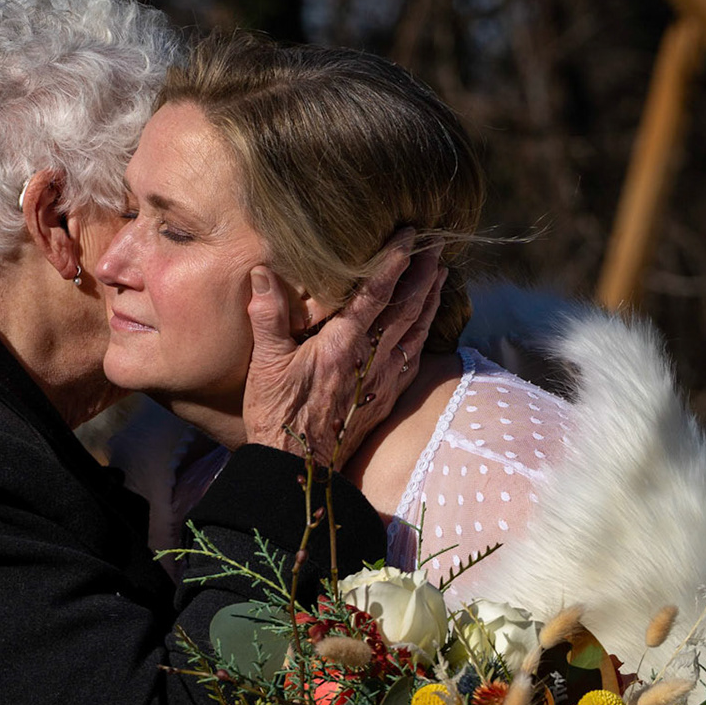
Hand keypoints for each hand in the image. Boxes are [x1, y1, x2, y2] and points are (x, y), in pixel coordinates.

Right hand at [241, 228, 446, 467]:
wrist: (300, 469)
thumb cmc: (279, 417)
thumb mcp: (266, 365)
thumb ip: (268, 316)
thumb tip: (263, 273)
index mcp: (343, 344)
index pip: (376, 293)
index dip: (395, 261)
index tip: (411, 235)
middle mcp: (371, 358)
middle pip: (407, 307)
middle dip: (424, 273)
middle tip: (438, 245)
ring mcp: (382, 379)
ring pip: (416, 331)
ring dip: (431, 299)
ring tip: (442, 274)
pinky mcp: (385, 398)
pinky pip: (414, 359)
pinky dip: (425, 334)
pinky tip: (428, 324)